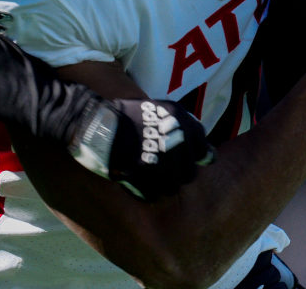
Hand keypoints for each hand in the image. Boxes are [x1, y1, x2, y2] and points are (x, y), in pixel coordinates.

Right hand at [70, 98, 213, 201]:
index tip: (175, 158)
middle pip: (189, 175)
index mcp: (181, 121)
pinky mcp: (143, 175)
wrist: (95, 122)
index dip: (190, 158)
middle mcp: (175, 140)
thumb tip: (211, 158)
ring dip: (159, 184)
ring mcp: (160, 159)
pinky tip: (133, 180)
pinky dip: (143, 191)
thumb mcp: (161, 110)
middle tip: (155, 165)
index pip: (203, 153)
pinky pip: (152, 195)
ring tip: (143, 172)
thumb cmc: (127, 116)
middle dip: (174, 173)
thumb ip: (188, 130)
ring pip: (172, 188)